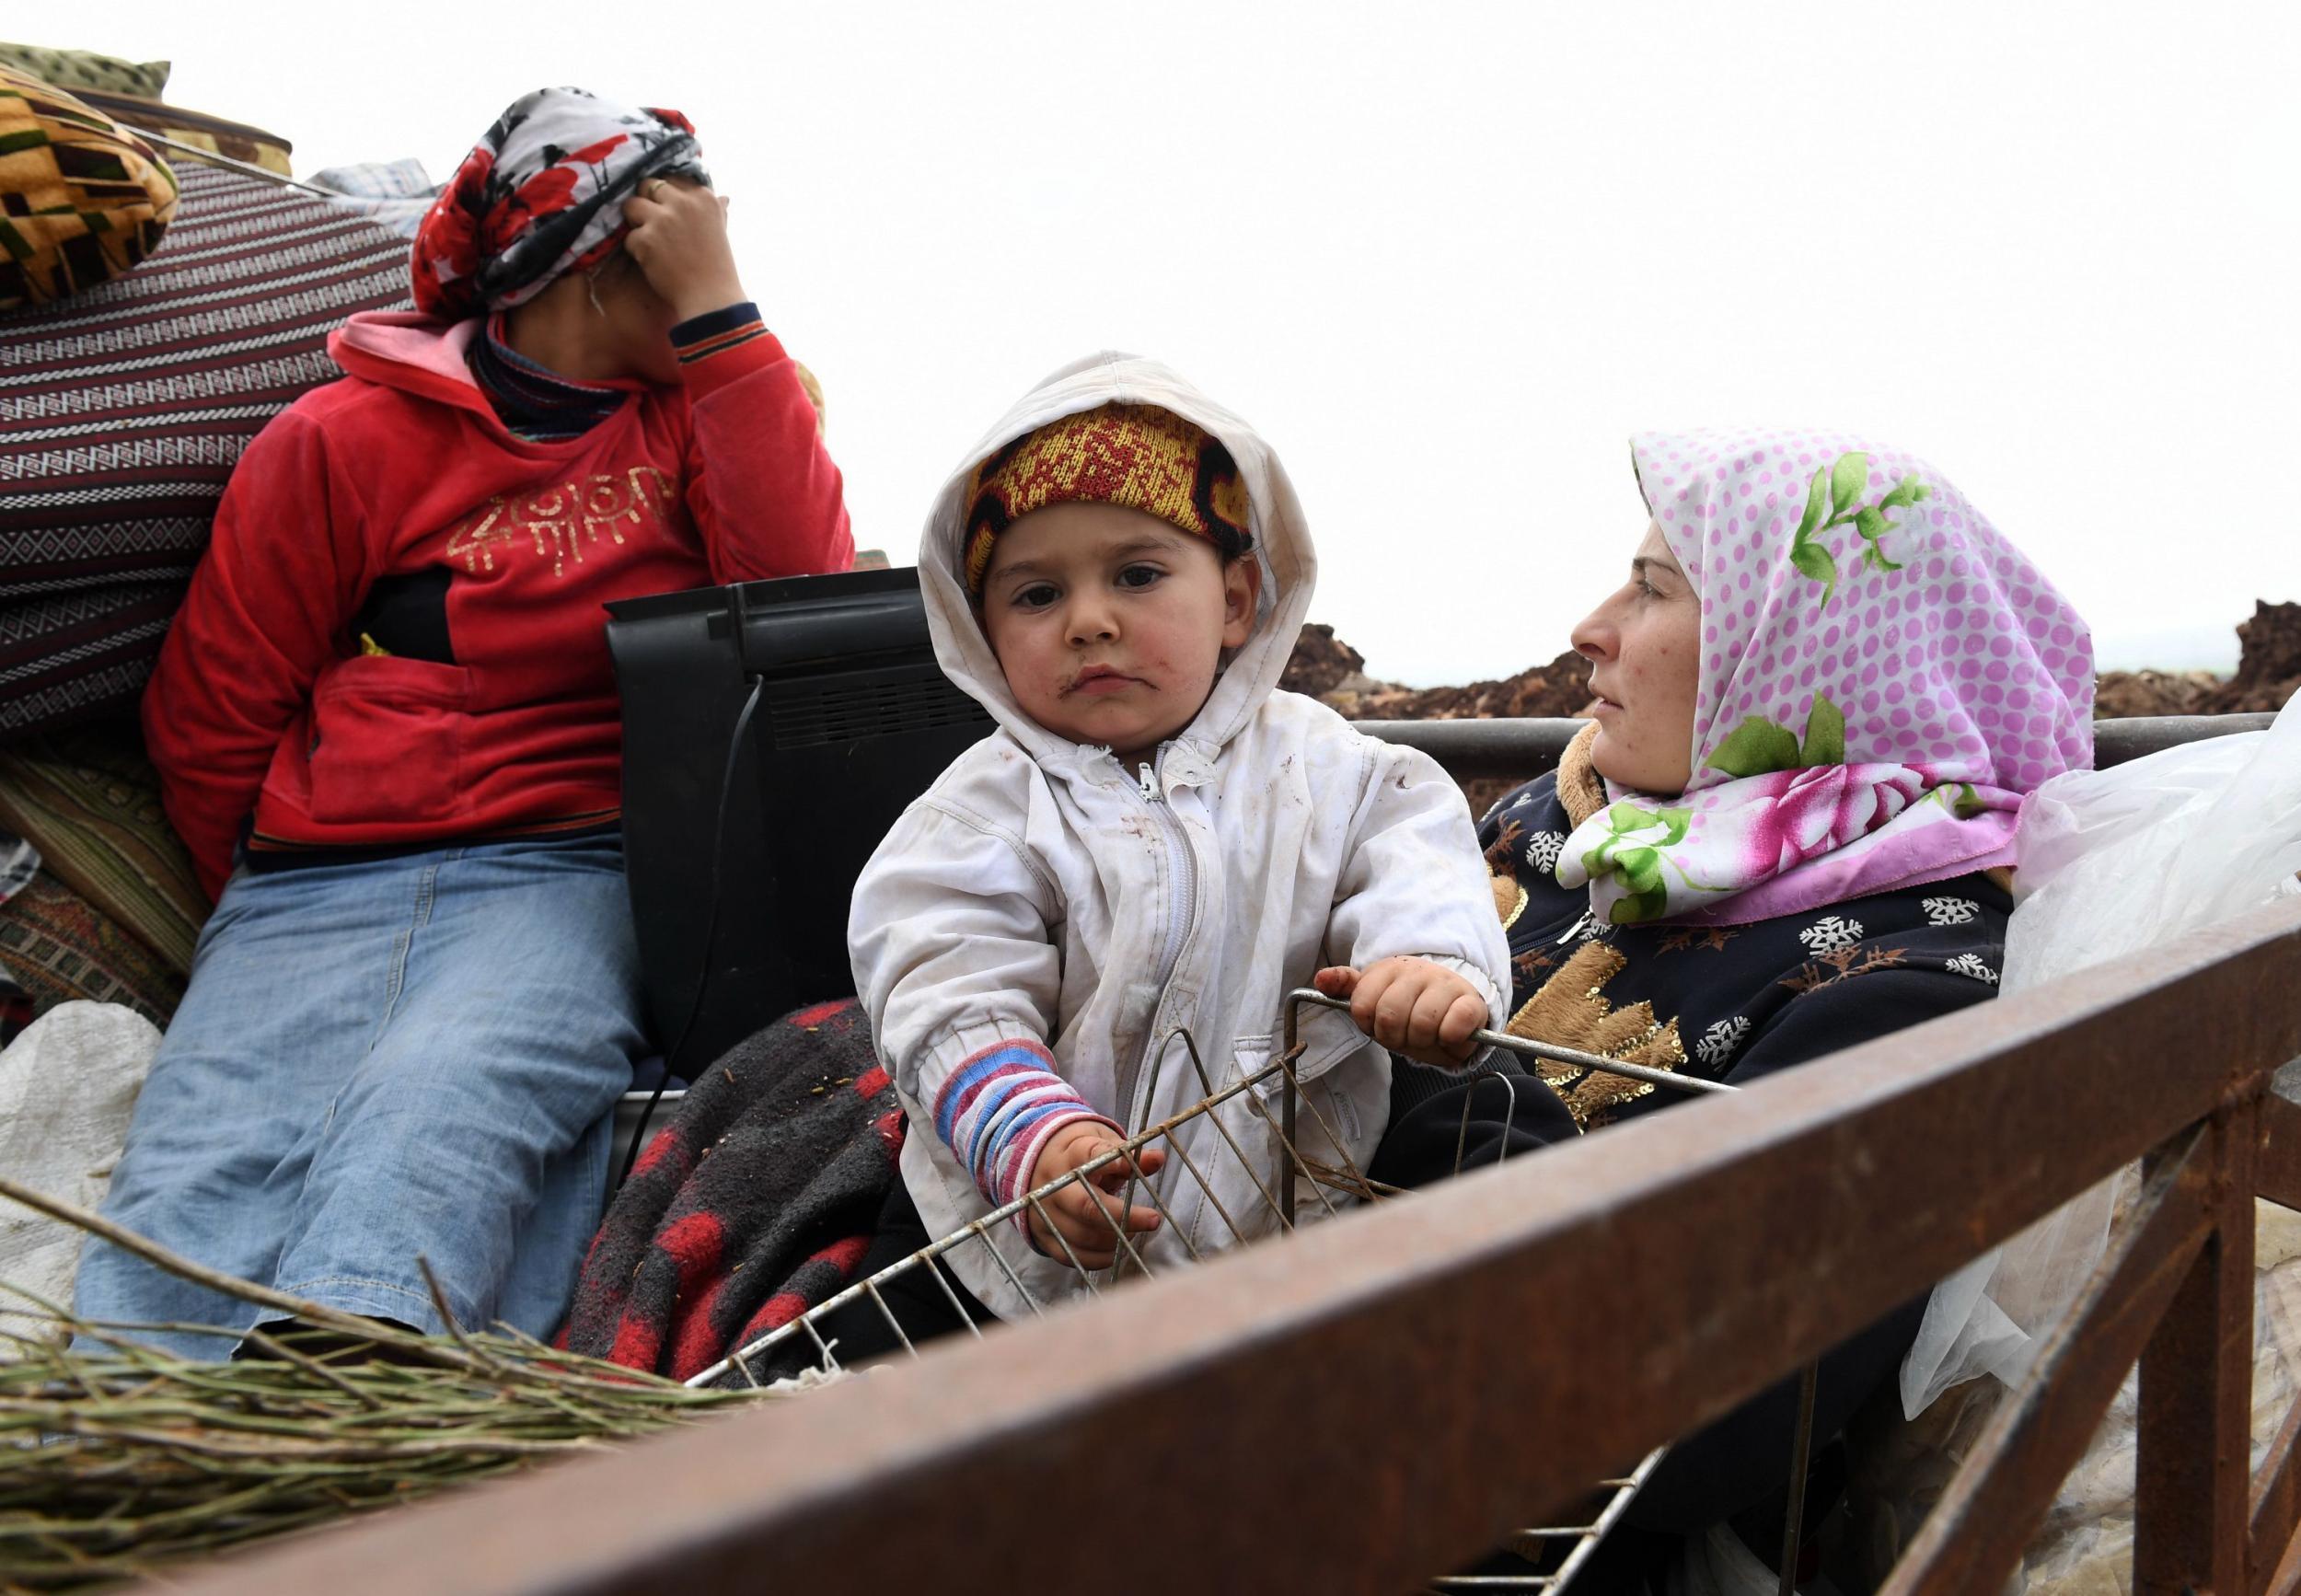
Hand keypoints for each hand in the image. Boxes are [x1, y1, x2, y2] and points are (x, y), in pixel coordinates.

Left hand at [621, 178, 746, 321]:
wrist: (711, 298)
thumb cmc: (719, 267)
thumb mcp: (721, 231)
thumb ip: (717, 211)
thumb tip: (723, 198)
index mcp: (703, 197)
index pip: (672, 179)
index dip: (664, 193)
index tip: (666, 207)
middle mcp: (682, 202)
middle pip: (647, 185)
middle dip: (645, 202)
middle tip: (651, 223)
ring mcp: (662, 219)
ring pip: (631, 205)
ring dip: (635, 222)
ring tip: (648, 240)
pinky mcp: (646, 239)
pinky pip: (629, 237)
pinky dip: (636, 250)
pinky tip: (652, 263)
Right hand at [1023, 1122, 1167, 1268]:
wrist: (1036, 1167)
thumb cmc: (1078, 1156)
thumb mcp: (1099, 1145)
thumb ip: (1127, 1155)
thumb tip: (1158, 1159)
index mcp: (1070, 1155)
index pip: (1091, 1155)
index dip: (1117, 1162)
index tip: (1147, 1165)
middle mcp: (1053, 1186)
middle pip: (1086, 1206)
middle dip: (1123, 1216)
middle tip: (1153, 1219)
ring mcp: (1046, 1214)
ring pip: (1082, 1236)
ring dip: (1115, 1239)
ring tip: (1133, 1232)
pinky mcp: (1044, 1237)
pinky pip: (1072, 1255)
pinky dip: (1099, 1258)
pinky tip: (1116, 1250)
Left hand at [1315, 957, 1487, 1068]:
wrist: (1454, 1004)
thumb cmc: (1409, 1004)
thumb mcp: (1375, 995)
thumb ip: (1347, 988)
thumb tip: (1321, 980)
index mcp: (1387, 969)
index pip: (1362, 1006)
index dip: (1370, 1025)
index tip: (1380, 1024)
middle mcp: (1417, 971)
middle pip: (1390, 1019)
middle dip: (1395, 1037)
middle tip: (1405, 1033)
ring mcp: (1446, 984)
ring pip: (1421, 1026)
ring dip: (1421, 1041)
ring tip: (1426, 1034)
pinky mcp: (1471, 1002)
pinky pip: (1453, 1028)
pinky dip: (1449, 1039)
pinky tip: (1448, 1034)